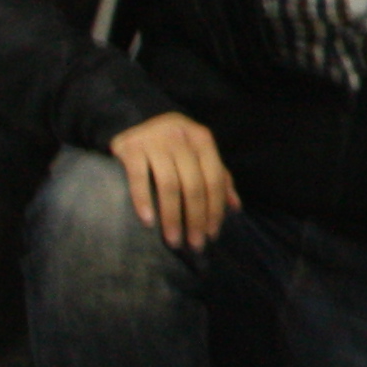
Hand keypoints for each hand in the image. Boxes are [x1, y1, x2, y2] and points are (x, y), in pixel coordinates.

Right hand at [109, 110, 238, 250]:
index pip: (214, 179)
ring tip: (174, 240)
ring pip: (169, 185)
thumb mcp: (198, 154)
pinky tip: (148, 222)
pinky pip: (138, 179)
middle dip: (196, 219)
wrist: (134, 123)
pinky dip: (144, 201)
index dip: (215, 209)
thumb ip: (218, 177)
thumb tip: (236, 207)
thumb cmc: (173, 145)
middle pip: (194, 185)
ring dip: (172, 217)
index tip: (212, 235)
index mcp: (202, 139)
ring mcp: (154, 141)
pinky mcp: (130, 148)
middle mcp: (181, 137)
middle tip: (194, 244)